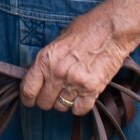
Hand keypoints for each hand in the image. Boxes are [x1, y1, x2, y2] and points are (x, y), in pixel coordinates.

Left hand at [19, 7, 135, 116]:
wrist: (111, 30)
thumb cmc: (85, 30)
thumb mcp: (57, 42)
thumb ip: (47, 61)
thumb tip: (37, 76)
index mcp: (45, 59)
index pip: (28, 90)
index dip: (27, 98)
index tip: (30, 100)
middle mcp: (57, 73)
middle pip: (44, 102)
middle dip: (47, 100)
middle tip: (53, 95)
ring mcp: (75, 82)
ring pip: (61, 107)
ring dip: (64, 102)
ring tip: (70, 91)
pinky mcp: (92, 89)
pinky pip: (80, 109)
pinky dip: (79, 106)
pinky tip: (81, 97)